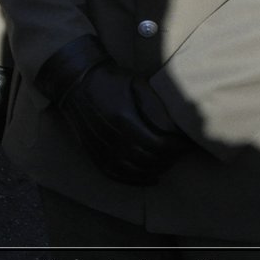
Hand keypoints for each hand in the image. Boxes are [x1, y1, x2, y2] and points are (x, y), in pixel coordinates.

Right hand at [38, 37, 185, 184]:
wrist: (75, 82)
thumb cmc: (109, 80)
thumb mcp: (136, 83)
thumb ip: (156, 104)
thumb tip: (176, 124)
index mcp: (123, 119)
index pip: (158, 145)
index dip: (175, 147)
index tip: (184, 142)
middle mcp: (111, 137)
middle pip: (149, 160)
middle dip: (169, 158)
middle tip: (178, 152)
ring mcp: (101, 148)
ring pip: (135, 170)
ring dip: (155, 169)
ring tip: (166, 162)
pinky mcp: (94, 153)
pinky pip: (117, 174)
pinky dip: (136, 179)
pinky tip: (149, 177)